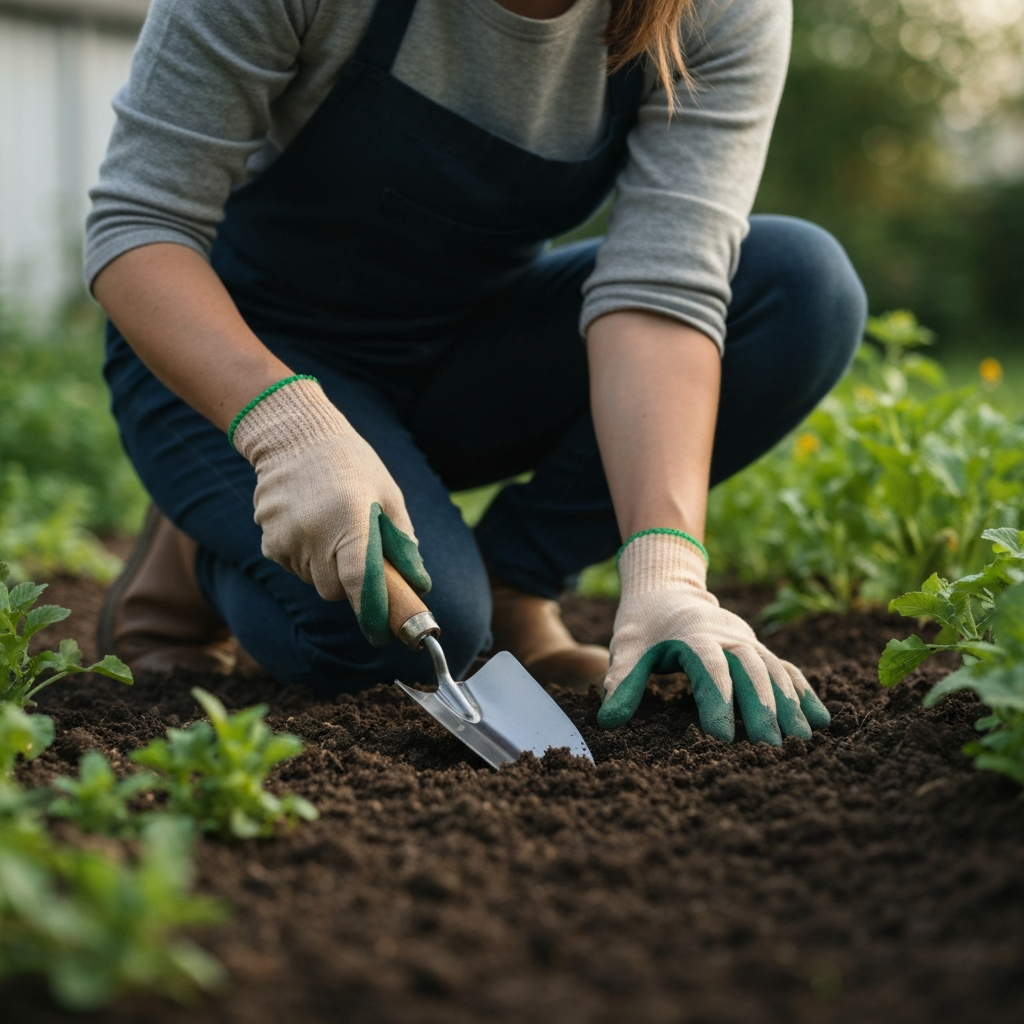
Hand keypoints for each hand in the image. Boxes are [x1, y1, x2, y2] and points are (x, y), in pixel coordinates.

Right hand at [233, 377, 429, 646]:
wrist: (295, 436)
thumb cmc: (352, 464)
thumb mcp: (388, 495)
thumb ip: (402, 542)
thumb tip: (418, 583)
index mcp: (351, 520)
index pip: (361, 581)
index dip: (373, 611)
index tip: (381, 633)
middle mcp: (315, 533)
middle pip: (335, 591)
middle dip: (351, 585)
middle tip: (359, 556)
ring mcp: (287, 539)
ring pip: (314, 580)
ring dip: (327, 568)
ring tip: (332, 527)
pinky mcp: (269, 541)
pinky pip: (294, 567)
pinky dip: (306, 557)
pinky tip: (310, 524)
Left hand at [598, 531, 828, 743]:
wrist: (667, 588)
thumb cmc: (645, 623)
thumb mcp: (627, 646)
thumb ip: (621, 680)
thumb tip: (609, 720)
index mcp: (695, 635)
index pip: (710, 671)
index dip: (718, 703)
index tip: (722, 738)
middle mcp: (728, 636)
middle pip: (751, 672)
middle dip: (763, 710)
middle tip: (770, 749)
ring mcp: (747, 641)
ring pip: (774, 671)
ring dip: (790, 705)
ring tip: (801, 741)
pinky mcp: (757, 648)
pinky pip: (785, 669)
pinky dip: (804, 692)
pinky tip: (821, 720)